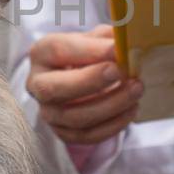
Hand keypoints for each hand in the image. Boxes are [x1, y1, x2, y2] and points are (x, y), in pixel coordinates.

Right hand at [26, 24, 143, 144]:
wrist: (81, 79)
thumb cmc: (87, 54)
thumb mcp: (93, 38)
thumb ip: (107, 38)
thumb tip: (124, 40)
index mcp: (42, 53)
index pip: (58, 50)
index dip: (89, 50)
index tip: (117, 48)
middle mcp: (37, 84)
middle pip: (55, 88)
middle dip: (91, 81)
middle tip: (121, 72)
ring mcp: (48, 112)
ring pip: (74, 117)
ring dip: (110, 105)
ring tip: (136, 89)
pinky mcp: (62, 132)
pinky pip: (86, 135)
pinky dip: (112, 125)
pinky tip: (131, 109)